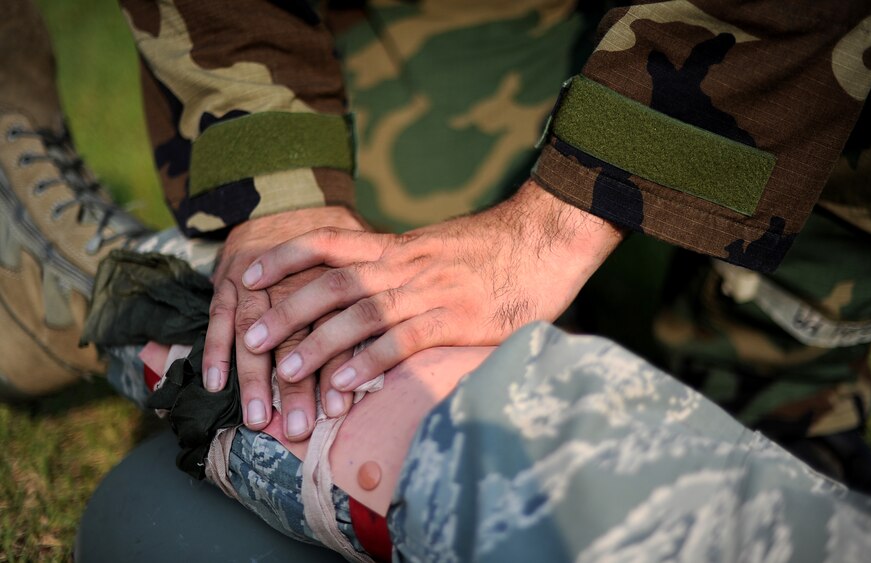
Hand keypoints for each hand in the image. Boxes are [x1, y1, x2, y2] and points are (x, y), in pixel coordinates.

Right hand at [202, 206, 362, 439]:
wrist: (287, 197)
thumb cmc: (337, 239)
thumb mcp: (366, 256)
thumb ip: (377, 297)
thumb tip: (407, 340)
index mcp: (335, 276)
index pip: (337, 329)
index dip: (338, 369)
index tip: (339, 411)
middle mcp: (295, 279)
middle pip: (297, 336)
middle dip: (296, 386)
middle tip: (299, 428)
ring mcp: (258, 279)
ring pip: (255, 331)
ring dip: (254, 378)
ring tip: (258, 419)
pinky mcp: (229, 277)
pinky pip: (219, 315)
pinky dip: (215, 349)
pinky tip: (216, 384)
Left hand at [240, 179, 623, 412]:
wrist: (550, 234)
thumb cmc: (498, 247)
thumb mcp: (443, 248)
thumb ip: (408, 267)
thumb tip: (379, 289)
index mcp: (400, 246)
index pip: (330, 242)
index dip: (286, 257)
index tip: (249, 273)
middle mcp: (407, 265)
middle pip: (334, 283)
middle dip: (287, 309)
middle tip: (249, 337)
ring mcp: (431, 291)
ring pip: (362, 313)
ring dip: (319, 341)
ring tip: (284, 368)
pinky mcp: (458, 318)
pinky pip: (405, 339)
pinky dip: (371, 360)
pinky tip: (345, 383)